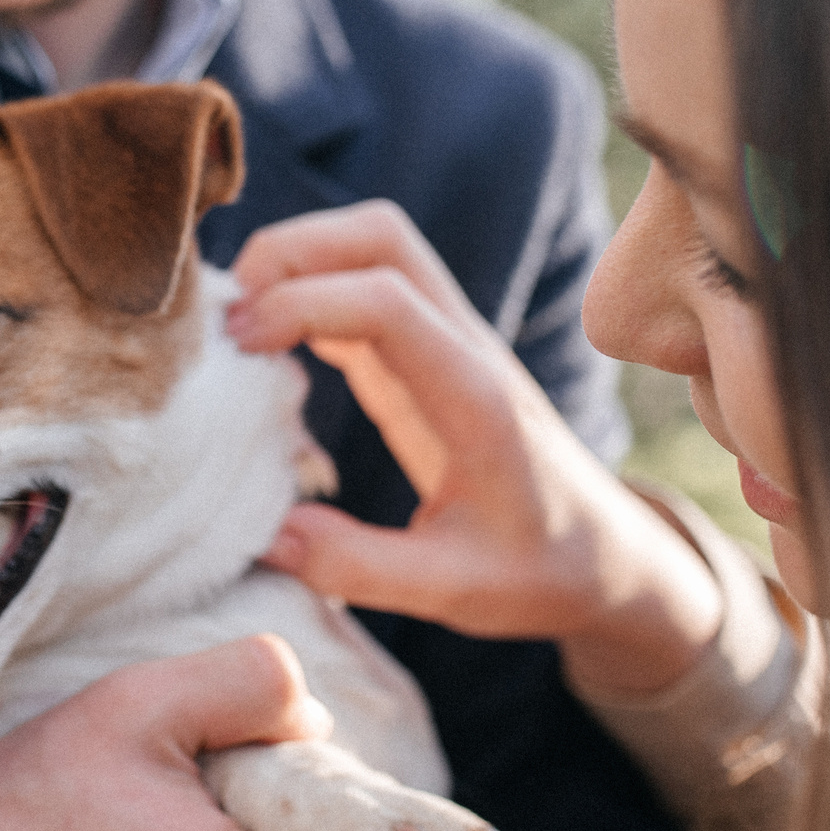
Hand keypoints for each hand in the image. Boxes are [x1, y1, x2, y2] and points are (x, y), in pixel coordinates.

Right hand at [225, 200, 721, 699]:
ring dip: (297, 261)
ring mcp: (447, 343)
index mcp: (475, 398)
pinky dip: (307, 293)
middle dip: (292, 251)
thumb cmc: (539, 572)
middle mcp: (465, 349)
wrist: (604, 554)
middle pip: (381, 238)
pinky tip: (263, 346)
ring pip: (373, 247)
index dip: (302, 302)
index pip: (387, 302)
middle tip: (226, 319)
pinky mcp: (425, 356)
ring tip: (234, 326)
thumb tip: (268, 537)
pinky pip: (364, 291)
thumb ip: (361, 568)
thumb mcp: (454, 592)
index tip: (238, 344)